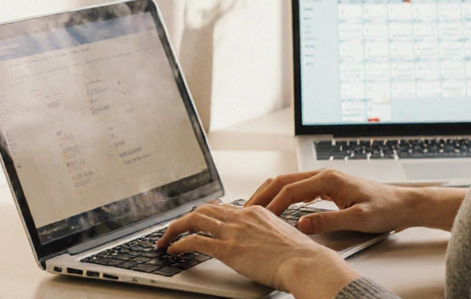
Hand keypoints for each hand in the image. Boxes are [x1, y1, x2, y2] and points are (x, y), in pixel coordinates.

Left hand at [154, 201, 357, 295]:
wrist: (305, 262)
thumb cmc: (300, 256)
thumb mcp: (282, 236)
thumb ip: (267, 235)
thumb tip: (262, 244)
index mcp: (256, 211)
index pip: (223, 208)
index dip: (205, 215)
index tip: (197, 221)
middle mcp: (241, 216)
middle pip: (204, 210)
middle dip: (185, 219)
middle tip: (174, 229)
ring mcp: (233, 231)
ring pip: (193, 220)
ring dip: (174, 229)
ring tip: (164, 239)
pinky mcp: (227, 248)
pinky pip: (194, 241)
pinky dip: (178, 244)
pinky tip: (172, 250)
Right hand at [247, 169, 416, 234]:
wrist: (402, 204)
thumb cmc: (385, 209)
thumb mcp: (358, 219)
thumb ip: (328, 221)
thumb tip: (301, 224)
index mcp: (328, 179)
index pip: (290, 190)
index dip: (271, 204)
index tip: (258, 218)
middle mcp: (324, 175)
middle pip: (283, 181)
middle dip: (263, 194)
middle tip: (246, 210)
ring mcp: (325, 179)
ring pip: (288, 183)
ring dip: (270, 194)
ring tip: (255, 208)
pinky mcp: (328, 187)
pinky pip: (298, 189)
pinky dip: (282, 196)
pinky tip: (276, 207)